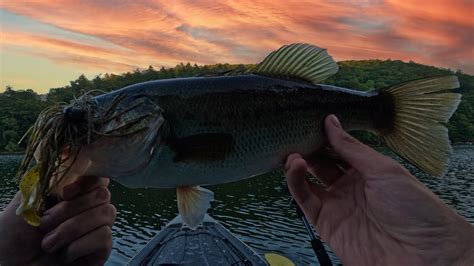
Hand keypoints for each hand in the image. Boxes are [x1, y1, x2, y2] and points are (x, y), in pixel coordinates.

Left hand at [0, 176, 115, 264]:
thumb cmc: (12, 237)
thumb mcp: (27, 199)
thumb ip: (49, 177)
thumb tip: (69, 153)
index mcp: (73, 195)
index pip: (98, 176)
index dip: (86, 180)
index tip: (64, 192)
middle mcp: (89, 210)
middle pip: (103, 194)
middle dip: (70, 210)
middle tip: (44, 225)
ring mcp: (97, 230)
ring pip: (106, 213)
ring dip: (71, 229)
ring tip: (48, 244)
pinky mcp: (101, 251)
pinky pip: (105, 237)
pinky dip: (79, 246)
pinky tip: (64, 255)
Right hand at [285, 115, 473, 265]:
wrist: (423, 254)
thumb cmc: (414, 209)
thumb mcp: (383, 169)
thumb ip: (351, 148)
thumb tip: (331, 121)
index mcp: (366, 171)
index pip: (338, 149)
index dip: (324, 136)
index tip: (309, 122)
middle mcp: (349, 186)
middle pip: (320, 164)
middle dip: (308, 149)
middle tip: (295, 135)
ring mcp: (337, 204)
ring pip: (308, 181)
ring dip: (297, 165)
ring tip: (293, 152)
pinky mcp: (326, 223)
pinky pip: (305, 200)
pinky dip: (296, 183)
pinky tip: (295, 167)